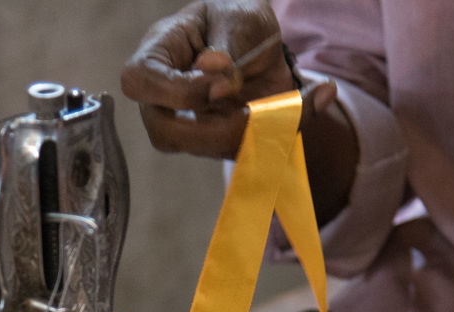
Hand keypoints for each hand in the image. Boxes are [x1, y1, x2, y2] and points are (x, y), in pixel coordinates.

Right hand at [121, 0, 333, 157]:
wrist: (261, 41)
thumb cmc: (237, 19)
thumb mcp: (238, 18)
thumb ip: (226, 44)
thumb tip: (212, 70)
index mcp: (155, 55)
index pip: (139, 83)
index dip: (178, 91)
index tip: (224, 77)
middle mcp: (161, 98)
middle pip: (165, 133)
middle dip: (218, 127)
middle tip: (259, 107)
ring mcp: (185, 125)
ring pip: (206, 149)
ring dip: (257, 130)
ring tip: (300, 100)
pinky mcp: (215, 141)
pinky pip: (242, 150)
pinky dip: (282, 130)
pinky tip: (314, 99)